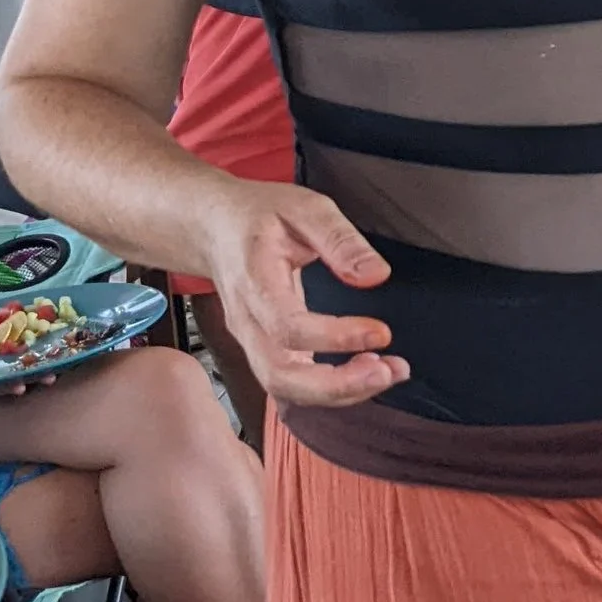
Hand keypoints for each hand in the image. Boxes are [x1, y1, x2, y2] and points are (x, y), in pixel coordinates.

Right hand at [195, 180, 405, 409]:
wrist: (215, 227)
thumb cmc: (258, 216)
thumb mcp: (305, 209)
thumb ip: (340, 240)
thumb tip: (376, 274)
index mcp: (254, 283)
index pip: (288, 327)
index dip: (335, 338)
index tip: (381, 333)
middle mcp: (246, 322)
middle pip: (280, 376)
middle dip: (336, 385)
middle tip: (386, 373)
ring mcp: (252, 341)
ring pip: (285, 387)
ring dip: (338, 392)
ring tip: (387, 374)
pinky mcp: (265, 349)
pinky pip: (293, 383)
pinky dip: (331, 388)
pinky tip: (369, 372)